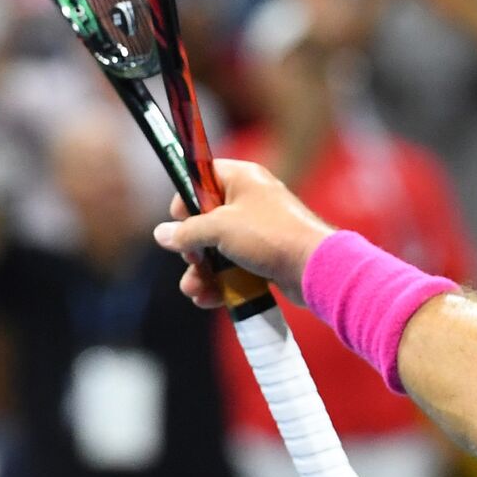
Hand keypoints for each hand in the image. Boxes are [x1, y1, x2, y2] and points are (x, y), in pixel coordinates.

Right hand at [153, 159, 335, 306]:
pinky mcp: (264, 258)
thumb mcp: (220, 228)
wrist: (315, 268)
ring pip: (216, 250)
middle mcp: (249, 201)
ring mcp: (257, 232)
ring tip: (195, 290)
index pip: (201, 177)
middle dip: (192, 247)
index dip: (186, 198)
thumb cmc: (269, 236)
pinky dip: (220, 283)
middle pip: (205, 219)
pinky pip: (233, 268)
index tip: (181, 221)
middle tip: (193, 259)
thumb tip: (161, 234)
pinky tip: (208, 299)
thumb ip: (187, 231)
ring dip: (201, 272)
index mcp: (241, 179)